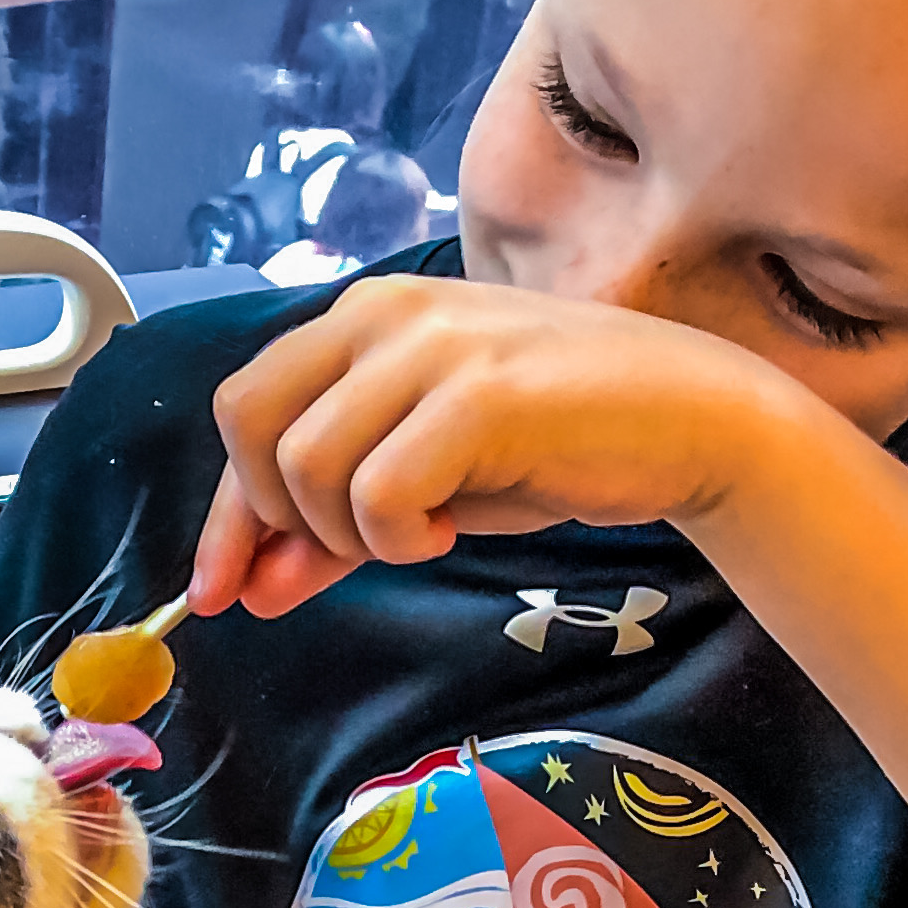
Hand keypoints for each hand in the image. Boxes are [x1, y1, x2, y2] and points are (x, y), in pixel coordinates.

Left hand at [188, 276, 792, 618]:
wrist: (688, 420)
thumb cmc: (552, 446)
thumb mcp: (425, 482)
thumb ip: (332, 526)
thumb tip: (246, 593)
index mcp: (363, 317)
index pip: (247, 408)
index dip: (224, 511)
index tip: (219, 592)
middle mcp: (385, 314)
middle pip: (251, 426)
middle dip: (281, 515)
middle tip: (357, 545)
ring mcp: (431, 348)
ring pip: (308, 467)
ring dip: (352, 532)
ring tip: (425, 531)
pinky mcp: (477, 396)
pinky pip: (378, 494)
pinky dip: (398, 538)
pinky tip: (450, 530)